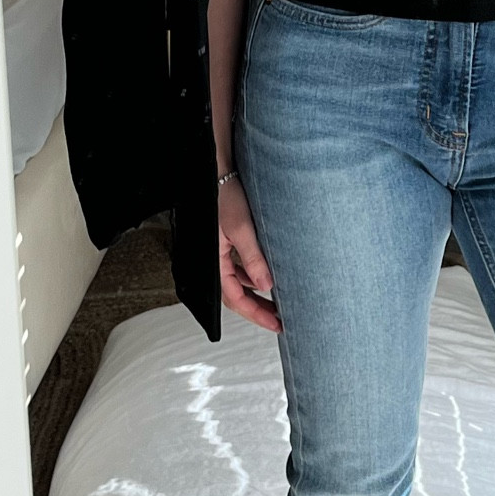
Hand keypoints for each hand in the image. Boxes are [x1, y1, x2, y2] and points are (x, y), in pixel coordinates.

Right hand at [218, 178, 281, 331]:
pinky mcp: (229, 241)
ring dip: (257, 294)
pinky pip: (241, 267)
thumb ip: (253, 258)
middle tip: (280, 322)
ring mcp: (222, 251)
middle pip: (236, 295)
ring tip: (279, 303)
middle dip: (257, 310)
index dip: (256, 314)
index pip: (235, 298)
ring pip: (239, 282)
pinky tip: (269, 277)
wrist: (219, 170)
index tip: (276, 325)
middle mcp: (216, 259)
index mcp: (214, 260)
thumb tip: (266, 286)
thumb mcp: (241, 227)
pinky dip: (254, 276)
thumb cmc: (224, 193)